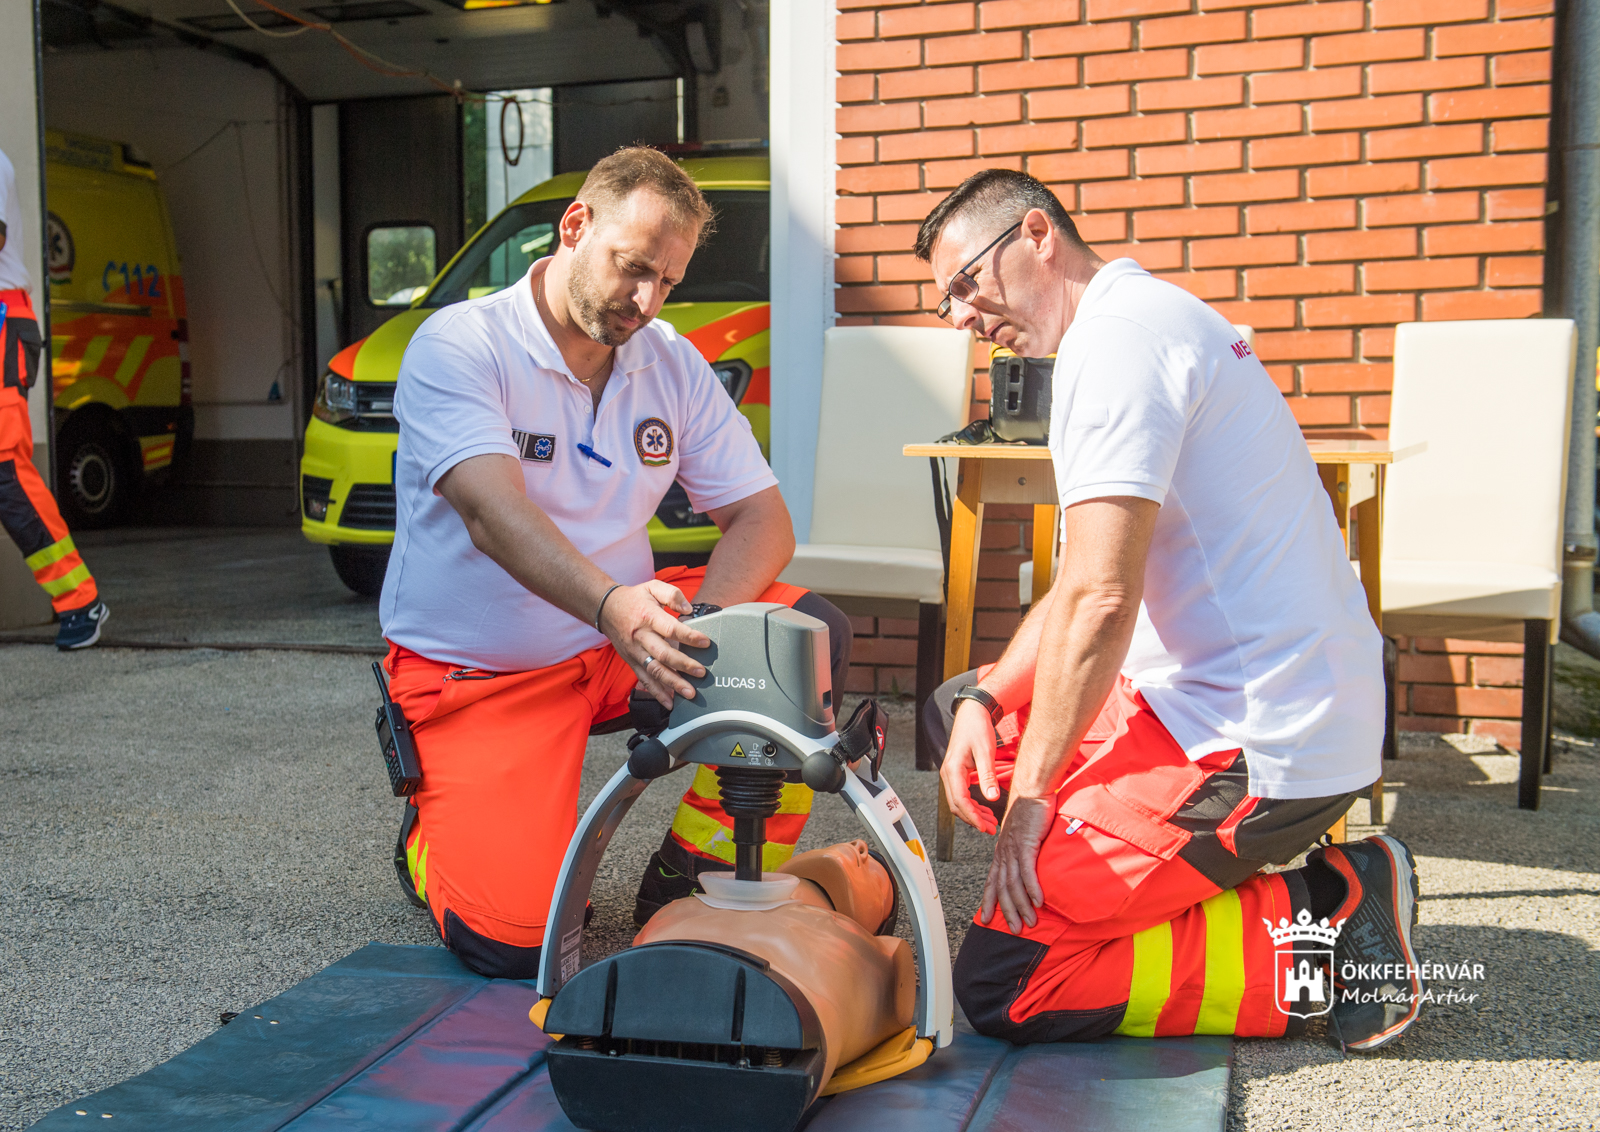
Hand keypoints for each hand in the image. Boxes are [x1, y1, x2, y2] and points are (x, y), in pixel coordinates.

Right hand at [598, 580, 710, 706]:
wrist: (606, 609)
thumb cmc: (634, 598)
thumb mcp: (652, 587)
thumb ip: (672, 595)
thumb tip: (688, 609)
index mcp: (648, 616)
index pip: (671, 629)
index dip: (689, 636)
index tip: (705, 642)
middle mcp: (641, 636)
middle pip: (663, 654)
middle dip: (683, 665)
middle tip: (701, 673)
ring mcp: (635, 652)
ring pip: (654, 671)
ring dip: (672, 684)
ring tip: (689, 693)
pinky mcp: (631, 662)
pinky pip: (644, 680)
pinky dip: (657, 693)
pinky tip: (670, 702)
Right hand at [939, 698, 1002, 834]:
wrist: (973, 713)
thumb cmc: (977, 728)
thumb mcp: (985, 752)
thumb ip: (987, 776)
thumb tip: (991, 797)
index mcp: (953, 770)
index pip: (960, 801)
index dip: (972, 817)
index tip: (984, 827)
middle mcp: (948, 774)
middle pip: (957, 805)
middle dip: (973, 819)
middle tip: (990, 828)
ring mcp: (952, 774)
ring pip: (959, 802)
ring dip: (974, 814)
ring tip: (990, 822)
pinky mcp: (957, 773)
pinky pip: (962, 794)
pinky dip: (973, 804)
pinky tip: (985, 809)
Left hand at [981, 795, 1052, 932]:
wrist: (1032, 790)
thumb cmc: (1029, 812)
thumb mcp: (1022, 837)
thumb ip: (1022, 854)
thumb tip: (1027, 869)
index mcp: (1002, 852)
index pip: (992, 881)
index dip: (989, 902)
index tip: (988, 919)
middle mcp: (1004, 852)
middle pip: (1002, 888)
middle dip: (1007, 912)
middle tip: (1015, 930)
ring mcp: (1014, 848)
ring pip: (1014, 883)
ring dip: (1022, 906)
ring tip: (1030, 922)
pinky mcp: (1027, 843)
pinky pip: (1028, 870)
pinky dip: (1032, 888)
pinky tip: (1038, 902)